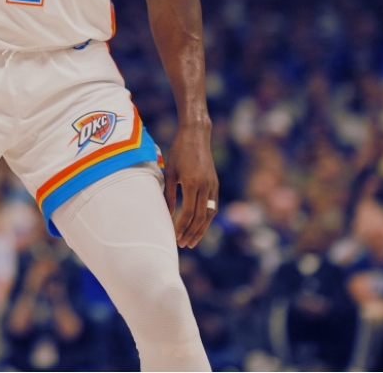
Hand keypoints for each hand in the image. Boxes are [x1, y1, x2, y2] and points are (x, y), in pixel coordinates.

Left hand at [162, 126, 218, 248]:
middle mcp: (205, 187)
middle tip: (183, 244)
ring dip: (201, 230)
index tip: (176, 237)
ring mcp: (213, 186)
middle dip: (191, 233)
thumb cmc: (179, 152)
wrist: (196, 136)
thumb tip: (167, 214)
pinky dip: (207, 219)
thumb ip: (169, 194)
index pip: (188, 213)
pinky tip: (200, 226)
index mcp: (192, 183)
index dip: (182, 227)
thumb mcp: (170, 172)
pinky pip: (213, 206)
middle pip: (200, 218)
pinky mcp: (215, 184)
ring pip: (209, 215)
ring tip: (192, 241)